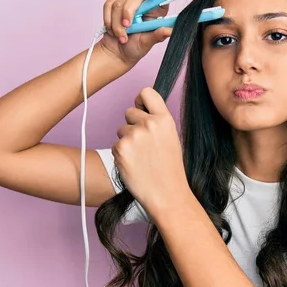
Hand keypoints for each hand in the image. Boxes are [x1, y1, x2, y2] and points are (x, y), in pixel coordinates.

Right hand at [99, 0, 172, 66]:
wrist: (117, 52)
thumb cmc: (135, 48)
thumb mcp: (147, 43)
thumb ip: (158, 35)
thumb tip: (171, 31)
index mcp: (157, 10)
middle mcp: (144, 2)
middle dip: (128, 12)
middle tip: (127, 26)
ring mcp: (129, 1)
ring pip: (120, 1)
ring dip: (117, 22)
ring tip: (121, 36)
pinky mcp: (115, 2)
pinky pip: (109, 4)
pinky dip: (108, 19)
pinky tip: (112, 30)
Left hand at [112, 87, 190, 217]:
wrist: (166, 193)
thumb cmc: (169, 169)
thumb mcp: (171, 138)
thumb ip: (157, 122)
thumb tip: (142, 110)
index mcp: (165, 119)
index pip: (146, 92)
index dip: (141, 101)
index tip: (142, 111)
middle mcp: (149, 124)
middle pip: (129, 111)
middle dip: (132, 125)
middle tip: (144, 145)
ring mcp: (133, 135)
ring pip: (120, 129)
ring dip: (127, 141)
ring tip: (141, 157)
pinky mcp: (120, 148)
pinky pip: (115, 144)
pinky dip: (121, 154)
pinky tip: (134, 164)